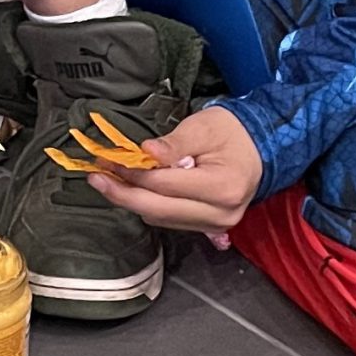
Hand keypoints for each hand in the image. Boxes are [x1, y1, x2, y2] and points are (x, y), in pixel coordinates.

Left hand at [87, 104, 263, 235]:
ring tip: (107, 180)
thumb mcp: (204, 127)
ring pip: (160, 218)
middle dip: (122, 194)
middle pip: (159, 210)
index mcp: (223, 187)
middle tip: (95, 177)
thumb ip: (174, 143)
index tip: (108, 159)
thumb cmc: (231, 133)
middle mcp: (221, 214)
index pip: (165, 185)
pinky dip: (147, 205)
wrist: (259, 148)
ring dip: (131, 200)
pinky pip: (168, 220)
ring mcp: (215, 225)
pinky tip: (131, 188)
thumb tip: (145, 151)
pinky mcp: (207, 228)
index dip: (133, 173)